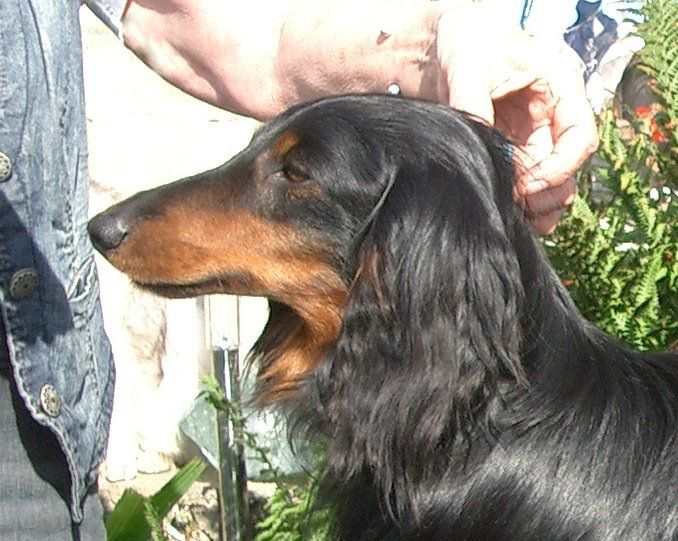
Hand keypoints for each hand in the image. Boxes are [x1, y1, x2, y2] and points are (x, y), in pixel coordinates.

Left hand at [436, 7, 598, 234]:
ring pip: (551, 186)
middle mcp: (552, 119)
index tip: (527, 185)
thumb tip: (479, 148)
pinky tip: (502, 211)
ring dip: (536, 207)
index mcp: (559, 90)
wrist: (441, 46)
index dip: (560, 169)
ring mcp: (533, 140)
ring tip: (510, 215)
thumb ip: (474, 106)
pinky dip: (518, 205)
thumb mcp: (469, 67)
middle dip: (546, 195)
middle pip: (569, 171)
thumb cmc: (466, 42)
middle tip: (515, 206)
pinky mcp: (513, 155)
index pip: (581, 138)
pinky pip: (526, 188)